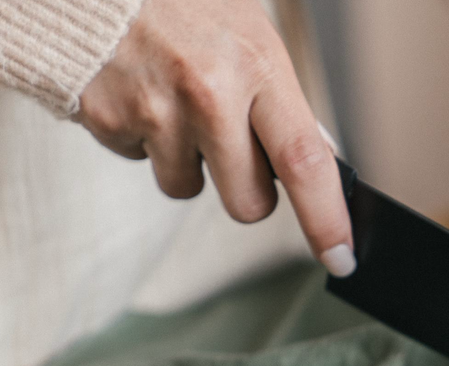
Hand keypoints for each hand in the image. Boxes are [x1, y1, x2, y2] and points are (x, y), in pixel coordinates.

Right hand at [76, 0, 354, 276]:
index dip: (326, 219)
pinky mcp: (107, 120)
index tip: (341, 258)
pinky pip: (140, 161)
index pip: (305, 162)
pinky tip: (139, 90)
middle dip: (249, 194)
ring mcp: (154, 110)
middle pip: (249, 203)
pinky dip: (142, 137)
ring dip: (187, 160)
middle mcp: (209, 91)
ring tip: (175, 98)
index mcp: (258, 65)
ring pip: (187, 188)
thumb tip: (320, 160)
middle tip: (234, 148)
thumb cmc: (184, 1)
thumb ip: (281, 99)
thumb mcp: (250, 35)